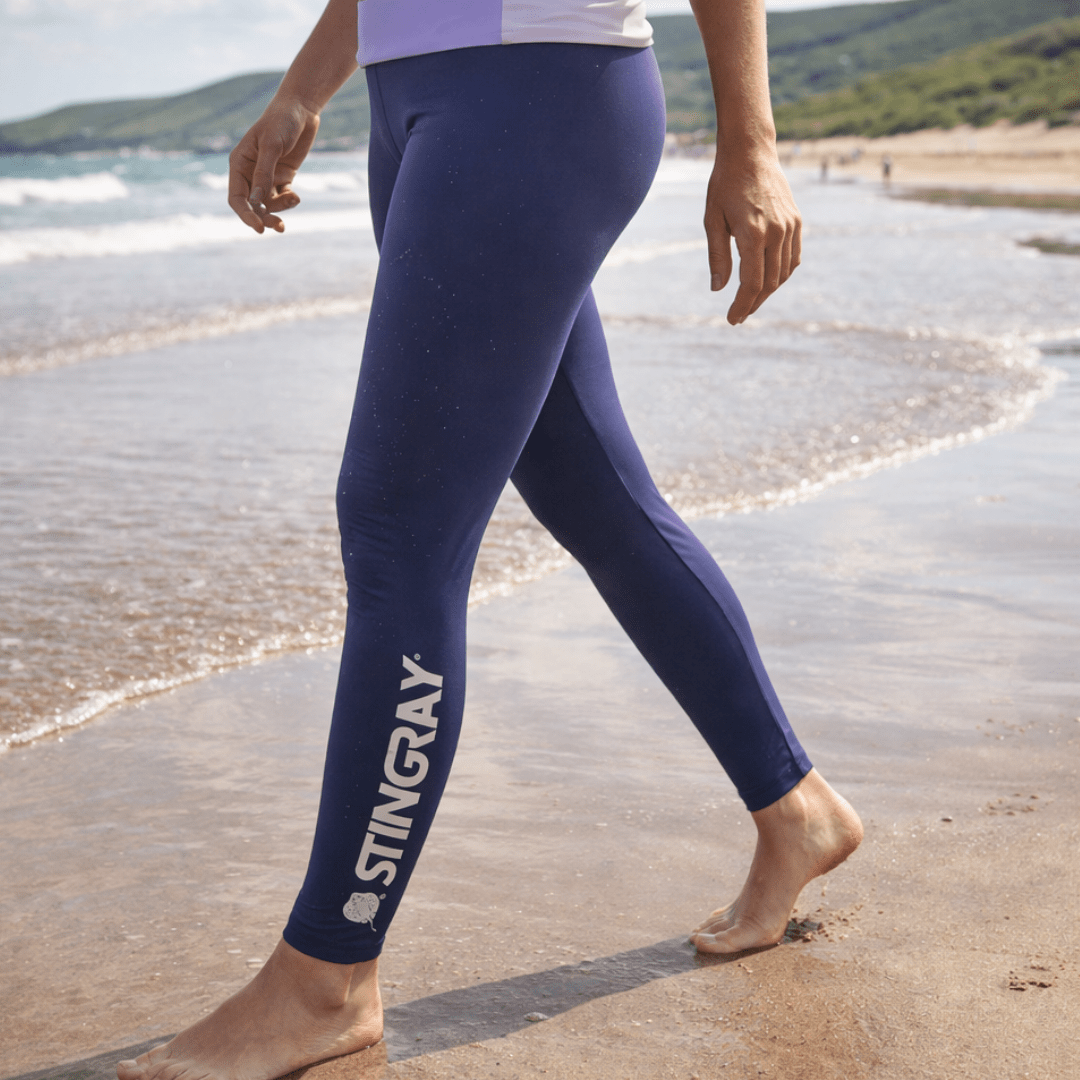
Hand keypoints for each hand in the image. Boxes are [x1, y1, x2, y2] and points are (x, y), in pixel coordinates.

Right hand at [228, 97, 320, 233]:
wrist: (301, 109)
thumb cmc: (282, 122)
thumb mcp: (272, 146)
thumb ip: (264, 174)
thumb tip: (256, 201)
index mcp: (239, 164)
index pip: (237, 197)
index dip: (245, 215)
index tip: (259, 228)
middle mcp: (250, 173)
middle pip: (252, 205)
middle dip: (264, 217)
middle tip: (278, 227)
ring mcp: (267, 176)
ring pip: (269, 204)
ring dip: (280, 209)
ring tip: (293, 200)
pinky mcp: (283, 177)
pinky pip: (283, 197)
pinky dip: (289, 201)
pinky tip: (296, 197)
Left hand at [705, 150, 801, 324]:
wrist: (751, 152)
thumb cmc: (725, 185)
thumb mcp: (712, 220)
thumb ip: (717, 256)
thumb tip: (718, 289)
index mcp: (753, 234)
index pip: (751, 283)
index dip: (742, 305)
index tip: (733, 319)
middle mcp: (776, 232)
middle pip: (769, 283)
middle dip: (753, 303)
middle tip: (739, 316)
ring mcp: (790, 227)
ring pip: (783, 273)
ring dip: (768, 291)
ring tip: (751, 300)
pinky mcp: (796, 222)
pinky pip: (793, 258)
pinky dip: (782, 274)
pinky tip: (769, 281)